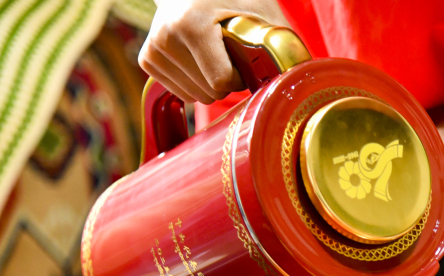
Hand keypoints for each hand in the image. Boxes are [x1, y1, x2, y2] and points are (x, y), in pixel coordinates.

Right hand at [139, 0, 288, 102]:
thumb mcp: (260, 12)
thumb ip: (277, 45)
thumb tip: (295, 83)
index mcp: (191, 24)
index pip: (222, 82)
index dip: (240, 77)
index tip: (243, 58)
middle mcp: (165, 37)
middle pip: (208, 93)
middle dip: (226, 81)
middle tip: (228, 54)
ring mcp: (153, 49)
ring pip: (195, 96)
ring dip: (211, 83)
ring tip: (214, 54)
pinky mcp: (148, 59)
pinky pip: (181, 93)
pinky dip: (196, 82)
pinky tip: (199, 60)